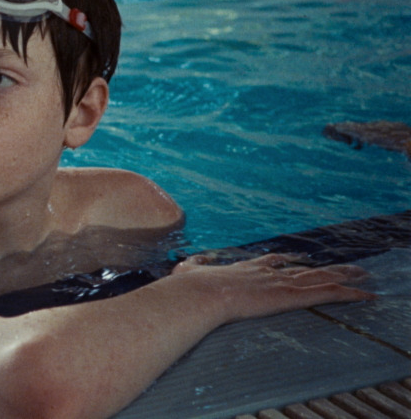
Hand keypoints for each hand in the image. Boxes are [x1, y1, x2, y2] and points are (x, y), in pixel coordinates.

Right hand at [170, 253, 377, 322]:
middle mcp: (267, 272)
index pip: (272, 262)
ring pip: (320, 277)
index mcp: (245, 269)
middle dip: (323, 267)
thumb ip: (193, 267)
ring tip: (362, 274)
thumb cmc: (189, 287)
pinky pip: (327, 293)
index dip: (286, 260)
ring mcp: (281, 282)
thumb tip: (187, 263)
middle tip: (342, 266)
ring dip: (343, 276)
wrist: (198, 293)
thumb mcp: (187, 272)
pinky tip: (365, 294)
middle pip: (302, 268)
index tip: (296, 257)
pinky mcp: (291, 295)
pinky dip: (349, 294)